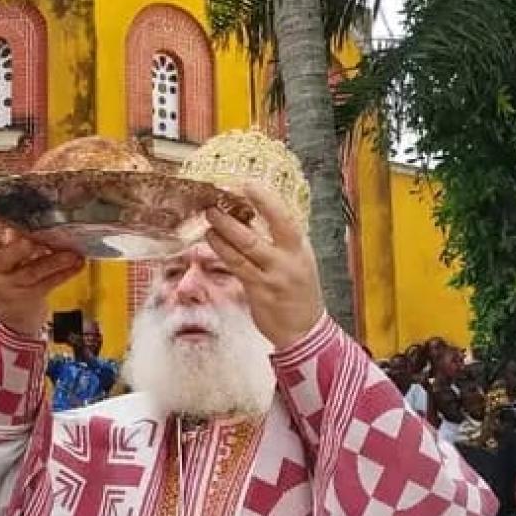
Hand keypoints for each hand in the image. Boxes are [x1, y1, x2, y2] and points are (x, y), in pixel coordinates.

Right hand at [0, 212, 84, 336]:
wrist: (14, 314)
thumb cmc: (13, 272)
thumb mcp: (7, 253)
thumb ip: (15, 232)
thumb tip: (32, 201)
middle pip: (4, 259)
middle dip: (17, 249)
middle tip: (30, 241)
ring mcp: (13, 285)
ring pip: (32, 273)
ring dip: (53, 262)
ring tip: (72, 254)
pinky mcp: (31, 296)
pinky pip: (50, 283)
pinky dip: (66, 273)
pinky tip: (79, 263)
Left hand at [205, 183, 323, 348]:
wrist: (305, 331)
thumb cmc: (299, 294)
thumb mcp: (298, 261)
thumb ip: (280, 242)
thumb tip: (251, 217)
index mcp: (300, 249)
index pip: (284, 218)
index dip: (266, 200)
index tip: (248, 185)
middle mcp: (288, 261)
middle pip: (257, 234)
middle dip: (233, 217)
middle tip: (215, 202)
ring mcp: (272, 277)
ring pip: (243, 251)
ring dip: (223, 233)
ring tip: (209, 219)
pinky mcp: (259, 292)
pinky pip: (237, 268)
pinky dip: (223, 252)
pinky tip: (213, 241)